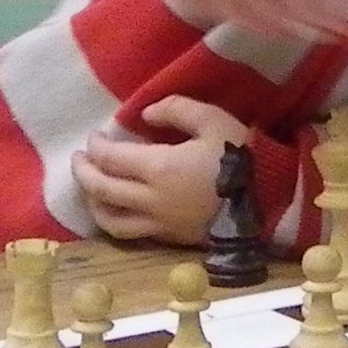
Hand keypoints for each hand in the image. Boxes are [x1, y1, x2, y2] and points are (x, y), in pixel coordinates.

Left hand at [75, 95, 252, 243]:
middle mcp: (150, 200)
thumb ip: (176, 109)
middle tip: (79, 159)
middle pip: (102, 189)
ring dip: (93, 203)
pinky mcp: (169, 238)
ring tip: (91, 188)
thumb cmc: (239, 157)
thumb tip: (143, 114)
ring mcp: (159, 223)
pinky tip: (115, 209)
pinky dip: (114, 221)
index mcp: (158, 168)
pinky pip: (131, 234)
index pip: (110, 158)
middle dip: (84, 172)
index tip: (93, 137)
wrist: (268, 203)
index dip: (95, 147)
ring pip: (110, 220)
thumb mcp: (213, 120)